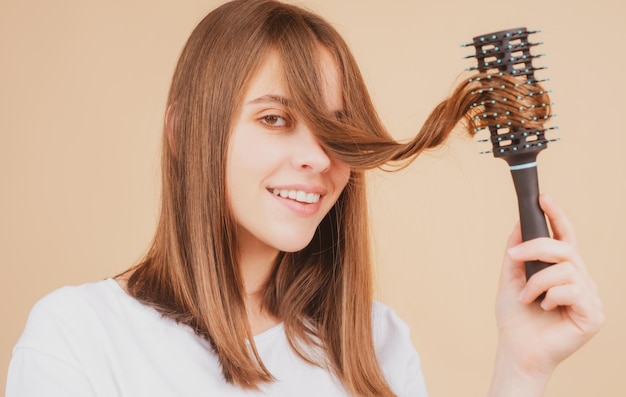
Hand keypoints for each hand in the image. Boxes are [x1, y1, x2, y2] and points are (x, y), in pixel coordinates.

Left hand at [490, 194, 603, 395]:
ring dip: (538, 281)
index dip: (557, 217)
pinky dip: (550, 295)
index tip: (544, 198)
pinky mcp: (593, 315)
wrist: (517, 350)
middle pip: (566, 249)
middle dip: (537, 247)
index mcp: (562, 272)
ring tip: (526, 297)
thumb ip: (516, 253)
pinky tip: (543, 308)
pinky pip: (573, 290)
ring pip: (567, 269)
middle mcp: (580, 281)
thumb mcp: (510, 279)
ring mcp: (589, 298)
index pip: (565, 238)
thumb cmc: (515, 319)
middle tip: (514, 257)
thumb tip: (518, 224)